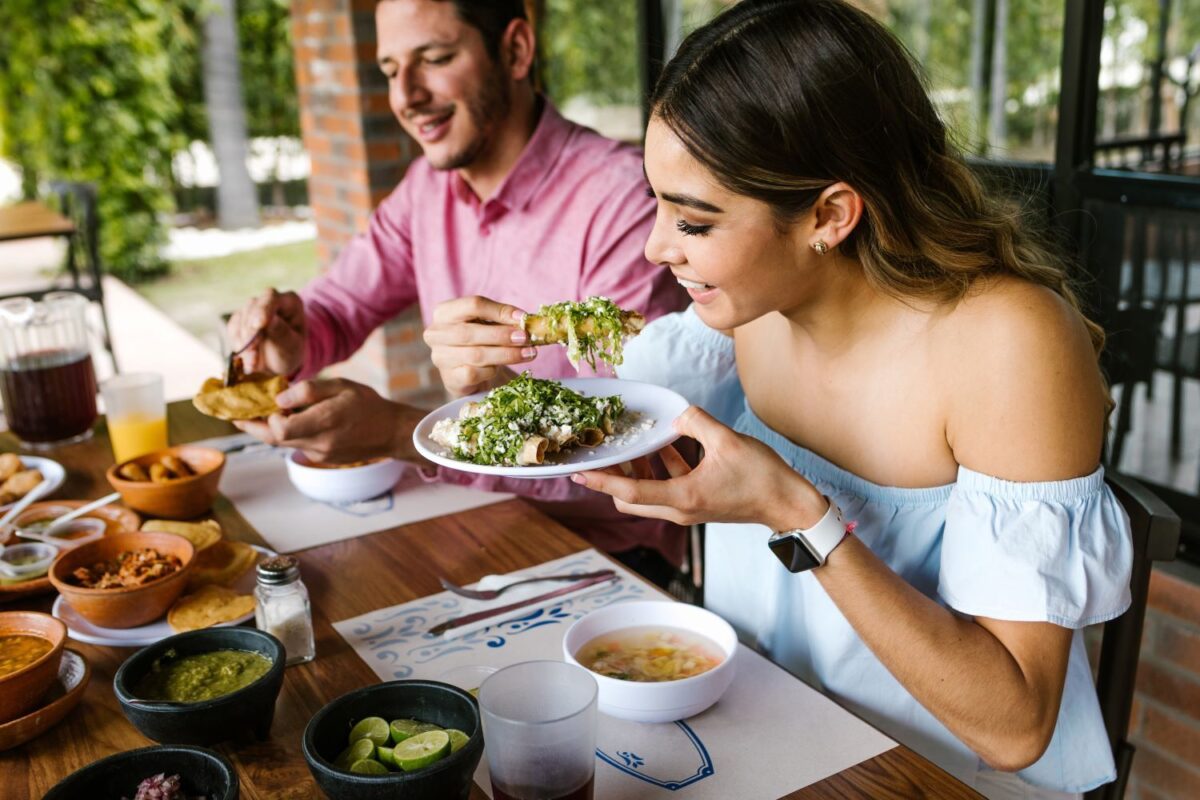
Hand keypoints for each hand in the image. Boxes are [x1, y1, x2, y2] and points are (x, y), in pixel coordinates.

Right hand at [227, 289, 306, 375]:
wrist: (279, 363)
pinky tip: (247, 358)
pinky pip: (233, 328)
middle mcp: (270, 301)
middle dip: (251, 332)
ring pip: (240, 317)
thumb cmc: (290, 353)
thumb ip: (281, 333)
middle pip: (252, 306)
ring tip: (253, 362)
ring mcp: (253, 309)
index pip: (272, 298)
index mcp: (289, 302)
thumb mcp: (291, 347)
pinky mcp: (240, 319)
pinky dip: (237, 344)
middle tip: (252, 353)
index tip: (258, 325)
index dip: (263, 309)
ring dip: (244, 342)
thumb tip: (270, 320)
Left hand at [233, 378, 422, 463]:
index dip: (265, 417)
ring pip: (282, 443)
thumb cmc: (367, 404)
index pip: (280, 428)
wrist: (390, 432)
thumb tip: (279, 399)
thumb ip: (309, 390)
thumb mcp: (341, 386)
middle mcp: (319, 443)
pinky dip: (286, 433)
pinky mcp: (321, 459)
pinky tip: (286, 420)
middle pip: (272, 439)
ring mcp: (319, 454)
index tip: (264, 402)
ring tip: (255, 413)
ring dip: (267, 429)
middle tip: (234, 414)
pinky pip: (295, 445)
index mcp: (325, 422)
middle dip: (252, 425)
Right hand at [423, 295, 536, 396]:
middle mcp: (436, 333)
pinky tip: (500, 369)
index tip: (522, 318)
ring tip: (528, 353)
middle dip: (502, 335)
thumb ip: (502, 320)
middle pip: (470, 332)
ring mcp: (440, 357)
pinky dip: (492, 371)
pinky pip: (474, 373)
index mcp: (444, 312)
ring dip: (506, 354)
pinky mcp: (449, 378)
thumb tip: (525, 320)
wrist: (468, 373)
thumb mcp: (488, 324)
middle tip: (525, 338)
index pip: (472, 305)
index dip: (500, 311)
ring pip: (475, 354)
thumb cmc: (480, 342)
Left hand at [572, 406, 826, 529]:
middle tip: (601, 453)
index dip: (601, 481)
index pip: (629, 492)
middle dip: (611, 478)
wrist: (788, 504)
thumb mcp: (728, 441)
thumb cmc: (762, 477)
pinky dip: (658, 468)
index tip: (577, 473)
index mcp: (683, 497)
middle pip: (629, 499)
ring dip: (634, 472)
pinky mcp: (697, 501)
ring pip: (646, 494)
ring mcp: (688, 507)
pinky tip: (663, 444)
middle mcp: (680, 508)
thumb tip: (677, 415)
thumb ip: (696, 422)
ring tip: (628, 445)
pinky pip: (666, 486)